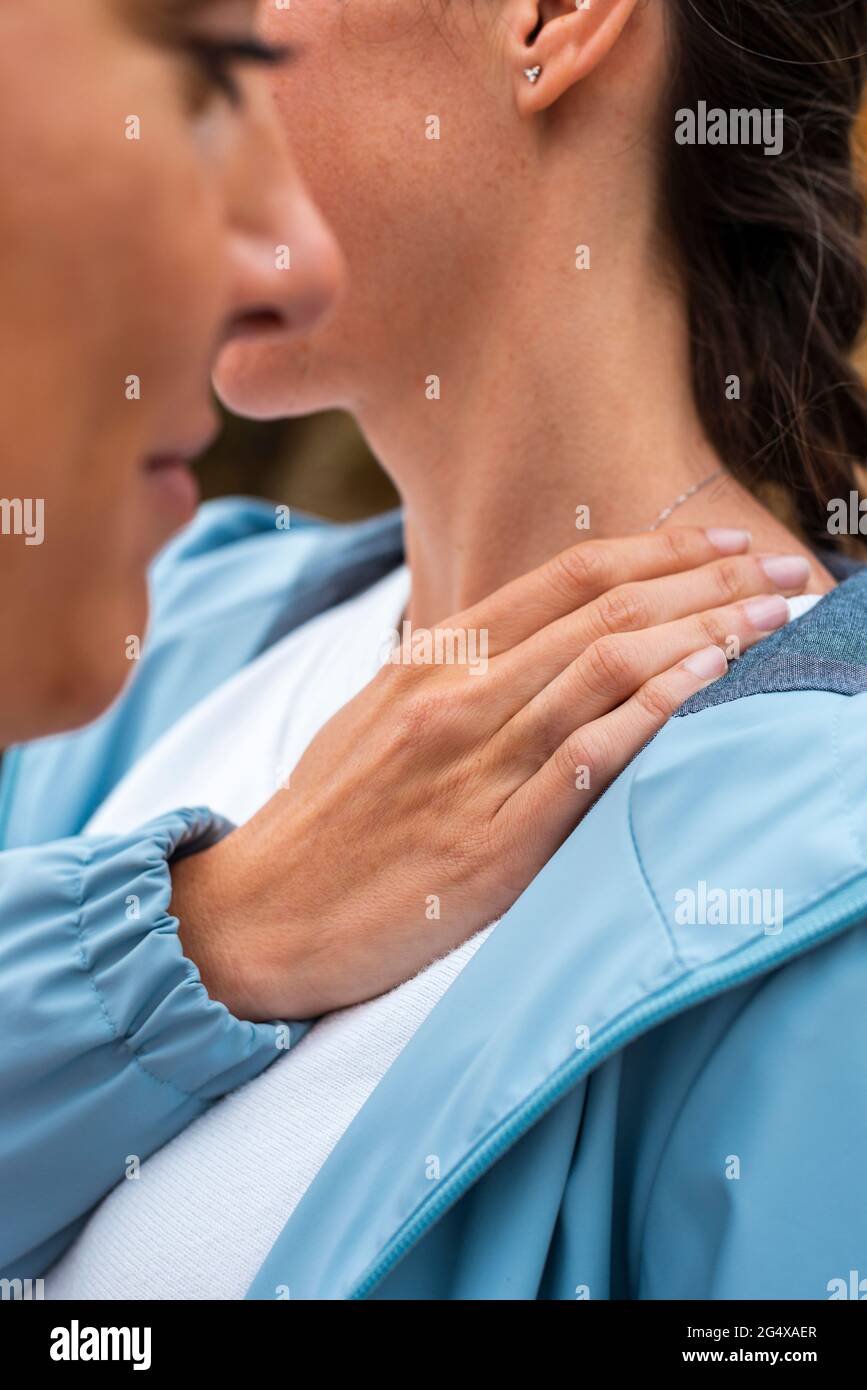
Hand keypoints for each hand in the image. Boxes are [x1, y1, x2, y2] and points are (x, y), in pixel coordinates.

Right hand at [170, 527, 808, 1018]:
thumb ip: (452, 668)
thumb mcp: (376, 712)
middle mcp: (456, 698)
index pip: (564, 580)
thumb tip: (530, 636)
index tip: (727, 544)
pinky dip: (651, 715)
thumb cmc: (325, 814)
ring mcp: (471, 769)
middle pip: (603, 615)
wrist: (257, 914)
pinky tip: (708, 686)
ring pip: (602, 672)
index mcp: (430, 660)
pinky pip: (582, 763)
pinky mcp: (488, 848)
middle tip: (787, 572)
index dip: (658, 552)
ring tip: (775, 621)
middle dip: (709, 585)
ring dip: (704, 634)